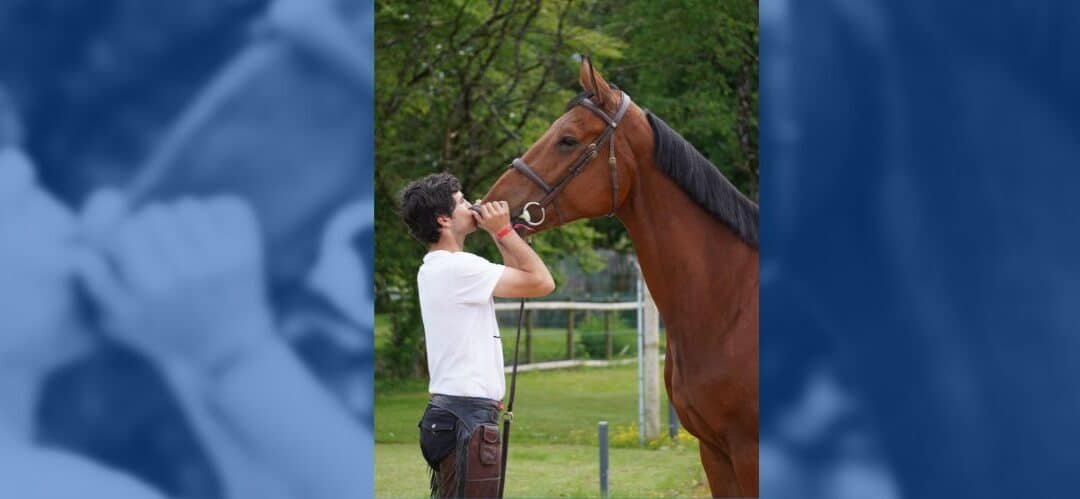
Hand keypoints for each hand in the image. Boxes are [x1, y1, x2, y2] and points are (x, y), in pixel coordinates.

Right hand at [77, 195, 274, 372]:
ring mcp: (221, 260)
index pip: (127, 229)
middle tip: (166, 249)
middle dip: (156, 226)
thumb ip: (96, 281)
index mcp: (151, 288)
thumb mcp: (123, 317)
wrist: (229, 349)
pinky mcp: (248, 251)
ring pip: (189, 207)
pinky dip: (219, 216)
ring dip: (186, 220)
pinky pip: (227, 207)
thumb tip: (77, 249)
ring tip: (190, 246)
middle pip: (156, 212)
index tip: (139, 251)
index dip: (129, 235)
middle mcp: (187, 273)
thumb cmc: (169, 330)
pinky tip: (217, 239)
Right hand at [470, 200, 510, 234]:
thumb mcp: (483, 224)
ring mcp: (500, 213)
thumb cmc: (491, 227)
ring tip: (495, 209)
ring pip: (495, 202)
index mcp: (487, 217)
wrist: (503, 231)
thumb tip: (472, 210)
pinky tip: (500, 207)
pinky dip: (502, 203)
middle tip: (490, 210)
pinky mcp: (506, 211)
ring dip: (494, 205)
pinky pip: (503, 202)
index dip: (483, 208)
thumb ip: (477, 217)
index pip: (483, 206)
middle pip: (488, 204)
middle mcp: (494, 214)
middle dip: (488, 206)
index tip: (485, 210)